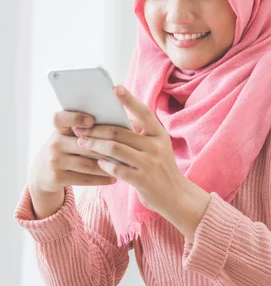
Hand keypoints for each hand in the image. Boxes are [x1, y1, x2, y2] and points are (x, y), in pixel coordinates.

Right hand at [28, 110, 116, 194]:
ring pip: (87, 165)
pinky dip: (101, 179)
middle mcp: (54, 144)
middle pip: (85, 145)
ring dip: (108, 166)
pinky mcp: (57, 178)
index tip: (91, 121)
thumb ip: (84, 132)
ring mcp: (54, 162)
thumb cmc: (64, 149)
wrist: (41, 172)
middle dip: (107, 148)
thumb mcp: (67, 137)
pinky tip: (113, 179)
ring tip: (124, 166)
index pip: (61, 119)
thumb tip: (117, 128)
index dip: (75, 118)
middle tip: (126, 150)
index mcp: (58, 130)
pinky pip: (84, 179)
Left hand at [74, 85, 186, 215]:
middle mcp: (156, 147)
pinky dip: (104, 164)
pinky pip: (116, 169)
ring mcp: (150, 164)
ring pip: (115, 149)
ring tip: (83, 143)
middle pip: (120, 132)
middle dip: (96, 130)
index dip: (129, 100)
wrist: (176, 196)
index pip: (144, 113)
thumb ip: (141, 134)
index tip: (115, 88)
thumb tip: (114, 119)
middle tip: (80, 129)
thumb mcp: (157, 147)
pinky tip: (97, 162)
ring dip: (95, 145)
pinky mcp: (142, 180)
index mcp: (160, 135)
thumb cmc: (160, 168)